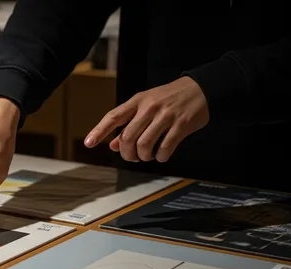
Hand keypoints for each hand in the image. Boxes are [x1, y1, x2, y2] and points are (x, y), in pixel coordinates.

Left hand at [84, 76, 209, 161]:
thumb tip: (113, 145)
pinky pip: (165, 148)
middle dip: (127, 154)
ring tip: (148, 156)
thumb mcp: (146, 105)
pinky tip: (162, 155)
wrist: (201, 88)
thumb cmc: (169, 98)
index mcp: (138, 101)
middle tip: (133, 157)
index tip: (88, 143)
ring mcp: (166, 115)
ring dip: (144, 156)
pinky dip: (161, 157)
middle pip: (128, 137)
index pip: (113, 117)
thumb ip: (129, 124)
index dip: (99, 131)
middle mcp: (149, 107)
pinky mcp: (181, 124)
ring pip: (144, 144)